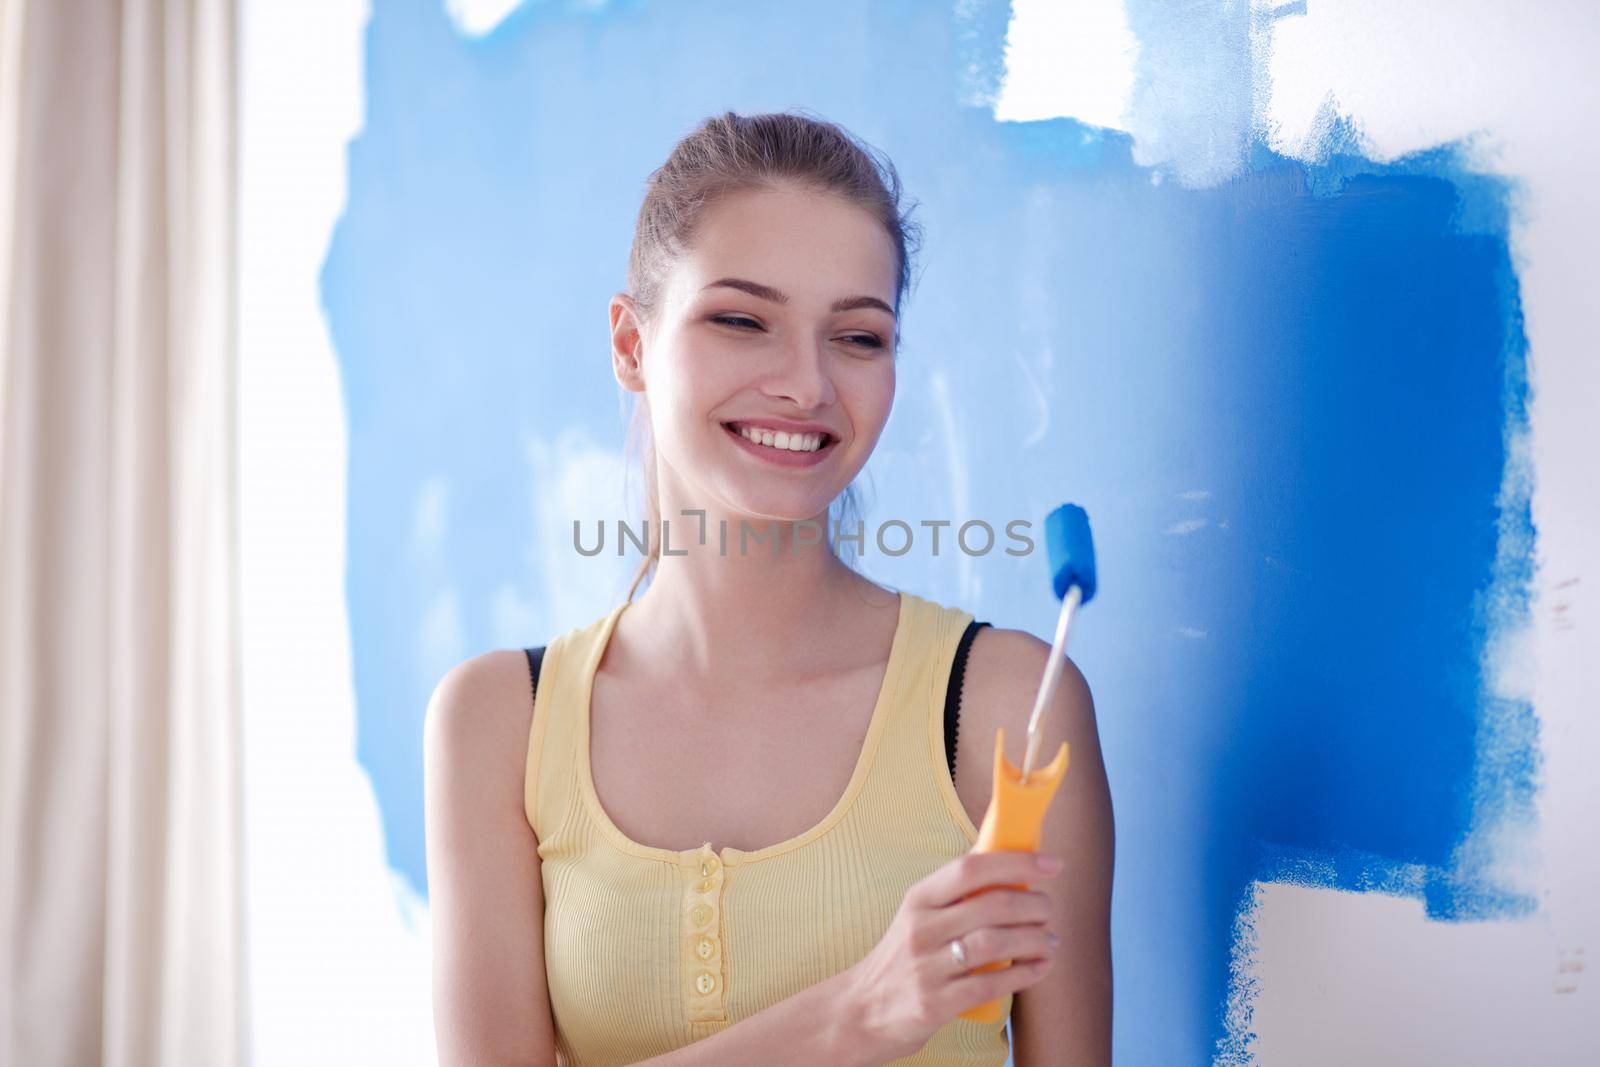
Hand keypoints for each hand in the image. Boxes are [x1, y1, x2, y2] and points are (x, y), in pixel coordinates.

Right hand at [833, 850, 1062, 1061]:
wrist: (860, 1010)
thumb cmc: (902, 958)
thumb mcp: (918, 916)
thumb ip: (956, 895)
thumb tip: (1010, 867)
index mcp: (918, 899)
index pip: (971, 868)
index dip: (1017, 863)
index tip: (1051, 864)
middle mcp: (921, 929)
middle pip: (991, 906)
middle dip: (1034, 905)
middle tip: (1049, 910)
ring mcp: (926, 967)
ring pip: (995, 944)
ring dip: (1035, 940)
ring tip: (1050, 941)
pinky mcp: (935, 1004)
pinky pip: (990, 984)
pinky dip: (1024, 974)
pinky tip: (1040, 967)